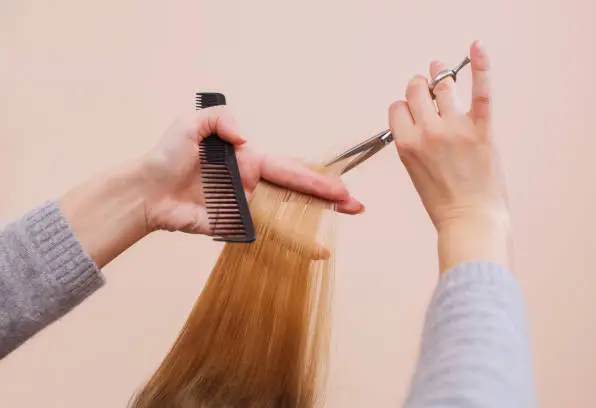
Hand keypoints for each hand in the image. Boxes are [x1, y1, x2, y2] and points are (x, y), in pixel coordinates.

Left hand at [141, 107, 363, 234]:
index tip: (340, 187)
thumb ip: (222, 120)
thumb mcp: (192, 123)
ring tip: (337, 232)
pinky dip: (285, 246)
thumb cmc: (166, 156)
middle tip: (356, 207)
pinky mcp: (231, 229)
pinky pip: (261, 238)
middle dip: (327, 200)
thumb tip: (249, 141)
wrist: (144, 191)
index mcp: (249, 161)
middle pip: (296, 194)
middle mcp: (252, 185)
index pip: (290, 170)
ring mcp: (243, 209)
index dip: (316, 179)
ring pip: (284, 218)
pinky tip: (308, 252)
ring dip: (311, 226)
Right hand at [388, 41, 510, 271]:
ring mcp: (455, 129)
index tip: (413, 110)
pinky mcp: (481, 130)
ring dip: (441, 75)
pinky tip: (477, 48)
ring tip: (442, 70)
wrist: (469, 220)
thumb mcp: (415, 173)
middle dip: (419, 87)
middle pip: (416, 90)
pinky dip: (481, 67)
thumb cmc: (444, 203)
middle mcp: (427, 132)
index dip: (404, 107)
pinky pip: (481, 92)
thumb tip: (421, 121)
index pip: (397, 108)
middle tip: (427, 88)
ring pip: (443, 86)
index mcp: (406, 145)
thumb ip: (413, 144)